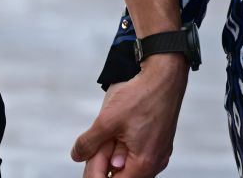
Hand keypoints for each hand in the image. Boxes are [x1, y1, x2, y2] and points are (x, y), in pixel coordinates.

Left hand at [72, 54, 188, 177]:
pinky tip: (122, 129)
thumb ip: (89, 142)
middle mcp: (155, 163)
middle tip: (100, 142)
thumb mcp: (107, 120)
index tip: (90, 156)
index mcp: (144, 164)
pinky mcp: (161, 142)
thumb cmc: (140, 96)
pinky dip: (127, 145)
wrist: (165, 75)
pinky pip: (140, 153)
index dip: (97, 172)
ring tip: (111, 131)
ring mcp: (160, 153)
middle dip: (106, 162)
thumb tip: (77, 156)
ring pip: (130, 164)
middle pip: (122, 175)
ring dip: (115, 152)